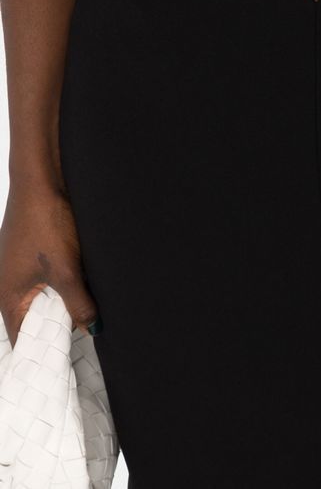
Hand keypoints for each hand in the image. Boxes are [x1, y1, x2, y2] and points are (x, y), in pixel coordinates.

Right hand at [0, 180, 98, 345]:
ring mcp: (19, 271)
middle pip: (34, 321)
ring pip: (43, 300)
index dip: (44, 352)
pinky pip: (46, 281)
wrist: (41, 180)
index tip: (66, 363)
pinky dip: (62, 286)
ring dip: (62, 305)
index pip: (24, 340)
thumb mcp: (66, 269)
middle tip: (84, 337)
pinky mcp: (32, 256)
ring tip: (85, 312)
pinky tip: (81, 283)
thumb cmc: (44, 222)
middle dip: (58, 329)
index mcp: (9, 299)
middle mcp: (9, 288)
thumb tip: (91, 330)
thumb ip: (77, 302)